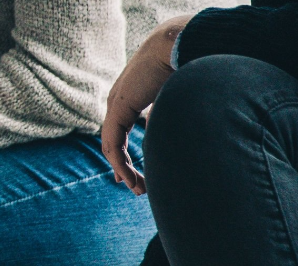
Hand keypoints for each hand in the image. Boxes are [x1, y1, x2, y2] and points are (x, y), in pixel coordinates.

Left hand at [102, 15, 190, 195]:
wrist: (176, 46)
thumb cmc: (185, 67)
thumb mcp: (178, 100)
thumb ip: (173, 118)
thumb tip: (184, 137)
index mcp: (131, 99)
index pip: (121, 131)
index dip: (125, 154)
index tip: (133, 175)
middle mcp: (118, 102)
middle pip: (113, 141)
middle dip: (123, 167)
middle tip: (135, 187)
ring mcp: (115, 106)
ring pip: (112, 147)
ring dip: (124, 170)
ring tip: (137, 189)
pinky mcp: (117, 110)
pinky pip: (112, 144)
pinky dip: (120, 163)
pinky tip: (129, 178)